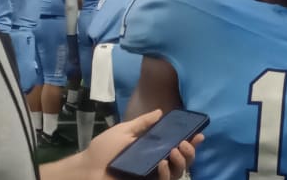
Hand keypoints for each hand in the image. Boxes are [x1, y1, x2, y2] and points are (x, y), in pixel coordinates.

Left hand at [82, 110, 203, 179]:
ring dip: (182, 161)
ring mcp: (152, 175)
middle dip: (190, 152)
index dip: (190, 142)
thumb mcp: (124, 131)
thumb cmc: (103, 150)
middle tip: (185, 143)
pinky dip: (166, 173)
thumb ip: (142, 123)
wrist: (87, 169)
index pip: (176, 146)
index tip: (199, 134)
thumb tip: (160, 112)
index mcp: (152, 149)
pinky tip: (163, 163)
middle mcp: (156, 162)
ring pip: (178, 173)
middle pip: (183, 161)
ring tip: (175, 151)